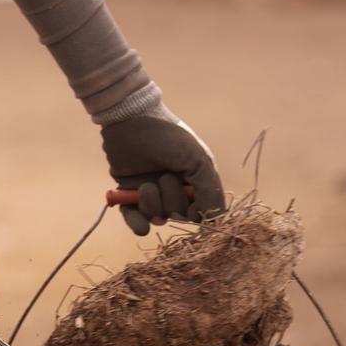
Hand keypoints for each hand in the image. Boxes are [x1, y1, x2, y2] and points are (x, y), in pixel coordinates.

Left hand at [100, 110, 225, 235]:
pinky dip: (138, 224)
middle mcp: (175, 191)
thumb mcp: (198, 160)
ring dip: (152, 203)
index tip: (190, 195)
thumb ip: (211, 191)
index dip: (197, 211)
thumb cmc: (168, 137)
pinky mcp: (130, 196)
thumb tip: (215, 222)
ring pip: (158, 218)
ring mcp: (153, 194)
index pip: (202, 214)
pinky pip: (137, 224)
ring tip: (145, 184)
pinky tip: (139, 219)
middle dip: (172, 199)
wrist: (130, 121)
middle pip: (179, 217)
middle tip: (165, 176)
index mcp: (195, 182)